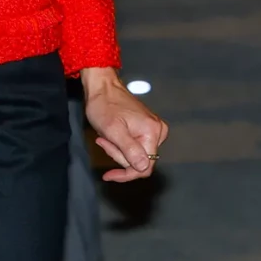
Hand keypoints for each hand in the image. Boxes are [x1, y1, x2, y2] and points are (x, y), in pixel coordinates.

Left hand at [81, 67, 167, 182]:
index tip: (108, 175)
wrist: (101, 86)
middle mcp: (159, 131)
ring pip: (136, 155)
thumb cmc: (104, 105)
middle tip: (104, 141)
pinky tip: (111, 136)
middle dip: (119, 155)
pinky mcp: (146, 127)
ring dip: (118, 150)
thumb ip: (129, 150)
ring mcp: (153, 129)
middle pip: (140, 161)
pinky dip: (121, 145)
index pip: (145, 167)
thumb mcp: (112, 130)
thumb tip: (144, 168)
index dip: (126, 174)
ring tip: (106, 136)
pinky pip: (135, 146)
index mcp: (153, 132)